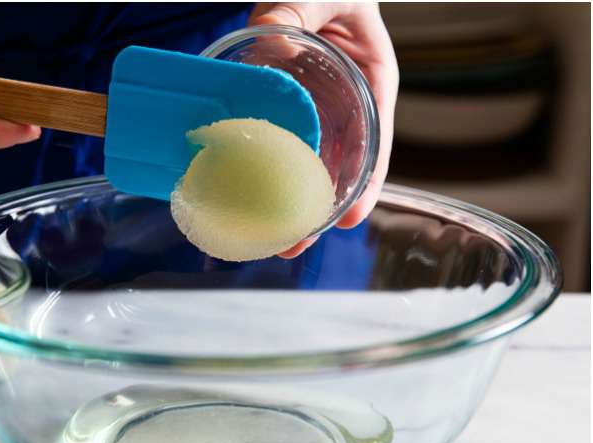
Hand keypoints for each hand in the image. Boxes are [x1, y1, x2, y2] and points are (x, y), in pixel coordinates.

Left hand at [248, 2, 397, 256]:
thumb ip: (297, 9)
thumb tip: (269, 35)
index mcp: (371, 80)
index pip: (376, 141)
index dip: (366, 183)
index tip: (349, 219)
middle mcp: (344, 104)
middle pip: (338, 168)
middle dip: (316, 211)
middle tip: (290, 247)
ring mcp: (311, 111)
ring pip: (304, 165)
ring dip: (285, 204)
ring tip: (264, 241)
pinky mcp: (279, 110)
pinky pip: (272, 146)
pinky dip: (259, 174)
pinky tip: (238, 201)